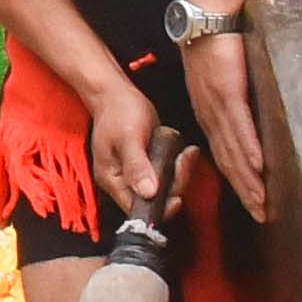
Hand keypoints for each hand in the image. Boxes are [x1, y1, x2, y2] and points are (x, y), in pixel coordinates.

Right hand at [84, 81, 179, 225]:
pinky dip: (178, 165)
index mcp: (113, 180)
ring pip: (164, 187)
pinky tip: (186, 152)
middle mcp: (124, 181)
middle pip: (154, 199)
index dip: (159, 206)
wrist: (114, 93)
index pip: (137, 208)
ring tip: (188, 154)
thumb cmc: (118, 112)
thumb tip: (148, 193)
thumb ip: (137, 165)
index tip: (178, 196)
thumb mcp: (128, 137)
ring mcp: (136, 173)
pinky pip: (166, 173)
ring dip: (179, 174)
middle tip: (184, 162)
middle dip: (174, 184)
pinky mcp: (148, 163)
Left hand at [184, 24, 272, 221]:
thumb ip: (234, 100)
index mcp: (209, 114)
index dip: (238, 181)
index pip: (225, 155)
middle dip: (246, 191)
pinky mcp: (228, 91)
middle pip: (229, 161)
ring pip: (234, 150)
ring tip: (263, 201)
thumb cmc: (217, 44)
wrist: (207, 16)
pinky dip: (250, 148)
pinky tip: (260, 167)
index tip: (253, 202)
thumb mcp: (223, 80)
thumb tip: (254, 117)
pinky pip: (240, 125)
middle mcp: (210, 115)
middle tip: (262, 214)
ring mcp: (218, 105)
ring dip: (249, 178)